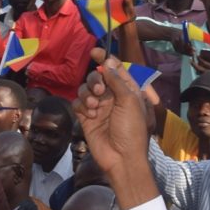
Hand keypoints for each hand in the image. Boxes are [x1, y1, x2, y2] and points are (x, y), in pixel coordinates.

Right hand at [73, 54, 151, 177]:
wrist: (121, 158)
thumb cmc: (131, 130)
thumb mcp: (129, 101)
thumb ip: (117, 80)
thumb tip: (107, 62)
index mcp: (126, 90)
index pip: (114, 69)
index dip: (104, 59)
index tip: (94, 52)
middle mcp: (112, 97)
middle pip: (96, 77)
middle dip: (95, 81)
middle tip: (101, 93)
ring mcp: (98, 107)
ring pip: (85, 89)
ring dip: (88, 95)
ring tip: (95, 108)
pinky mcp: (86, 118)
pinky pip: (77, 103)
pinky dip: (81, 106)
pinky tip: (89, 116)